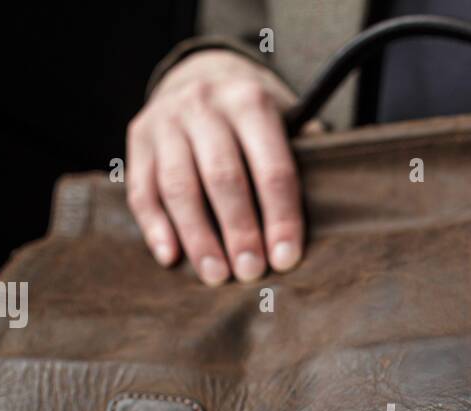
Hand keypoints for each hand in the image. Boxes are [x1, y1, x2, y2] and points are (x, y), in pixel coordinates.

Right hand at [127, 50, 303, 284]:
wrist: (199, 74)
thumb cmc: (253, 116)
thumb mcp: (285, 118)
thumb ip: (305, 156)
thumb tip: (332, 208)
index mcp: (251, 100)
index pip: (272, 167)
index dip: (281, 217)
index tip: (286, 259)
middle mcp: (204, 105)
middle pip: (223, 178)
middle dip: (240, 231)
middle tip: (251, 273)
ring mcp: (166, 121)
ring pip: (179, 187)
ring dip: (198, 238)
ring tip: (216, 276)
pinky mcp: (138, 140)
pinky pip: (143, 190)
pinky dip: (156, 228)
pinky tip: (171, 257)